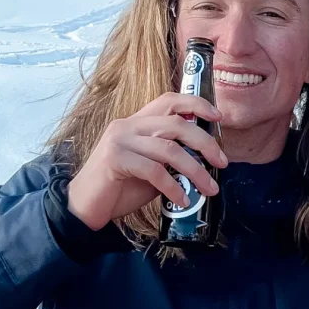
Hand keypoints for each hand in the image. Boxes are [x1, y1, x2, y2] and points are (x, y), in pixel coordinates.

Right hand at [67, 93, 227, 230]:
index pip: (169, 100)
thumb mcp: (152, 170)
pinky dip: (173, 187)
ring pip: (169, 149)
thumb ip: (172, 160)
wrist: (85, 208)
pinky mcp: (115, 159)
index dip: (196, 104)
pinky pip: (154, 170)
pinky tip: (183, 200)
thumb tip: (205, 162)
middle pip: (176, 124)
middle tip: (222, 163)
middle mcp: (127, 126)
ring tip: (209, 189)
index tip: (218, 116)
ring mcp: (119, 141)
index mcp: (137, 122)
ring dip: (195, 171)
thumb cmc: (120, 189)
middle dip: (205, 143)